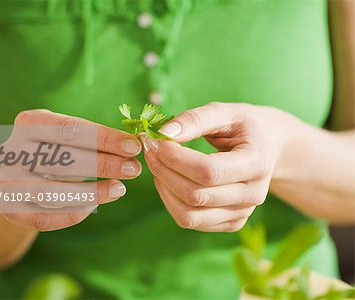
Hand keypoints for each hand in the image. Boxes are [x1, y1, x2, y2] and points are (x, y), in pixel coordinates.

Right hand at [0, 109, 141, 230]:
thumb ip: (91, 139)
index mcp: (29, 122)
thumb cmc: (49, 151)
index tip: (134, 146)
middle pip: (63, 158)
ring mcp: (8, 181)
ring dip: (91, 193)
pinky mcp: (10, 209)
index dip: (105, 138)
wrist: (11, 177)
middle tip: (133, 169)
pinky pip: (45, 217)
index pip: (71, 128)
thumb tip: (133, 145)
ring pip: (53, 191)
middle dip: (104, 163)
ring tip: (119, 189)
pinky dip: (72, 213)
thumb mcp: (63, 136)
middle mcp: (13, 150)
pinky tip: (94, 207)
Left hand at [141, 102, 294, 231]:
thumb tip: (163, 134)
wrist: (268, 147)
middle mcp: (253, 194)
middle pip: (195, 195)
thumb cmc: (243, 126)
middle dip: (163, 171)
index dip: (175, 158)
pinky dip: (170, 200)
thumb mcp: (224, 112)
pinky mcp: (230, 223)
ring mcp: (242, 213)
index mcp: (257, 163)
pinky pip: (190, 221)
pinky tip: (168, 178)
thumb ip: (194, 119)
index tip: (155, 140)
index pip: (209, 171)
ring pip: (189, 215)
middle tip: (149, 148)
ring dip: (163, 188)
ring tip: (156, 163)